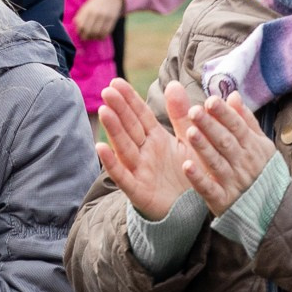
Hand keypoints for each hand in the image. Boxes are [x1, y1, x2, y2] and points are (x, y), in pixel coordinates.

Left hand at [73, 0, 126, 41]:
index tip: (80, 33)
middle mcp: (96, 13)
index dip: (79, 32)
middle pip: (88, 30)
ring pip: (97, 33)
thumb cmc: (97, 2)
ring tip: (92, 37)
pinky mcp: (112, 19)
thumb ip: (81, 16)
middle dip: (85, 36)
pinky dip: (101, 37)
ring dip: (93, 37)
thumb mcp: (87, 6)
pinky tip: (99, 36)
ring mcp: (105, 16)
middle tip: (85, 37)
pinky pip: (106, 32)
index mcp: (87, 9)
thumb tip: (77, 28)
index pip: (81, 25)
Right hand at [96, 79, 193, 221]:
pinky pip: (123, 175)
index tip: (116, 82)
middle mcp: (144, 152)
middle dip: (119, 109)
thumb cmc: (187, 173)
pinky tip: (101, 148)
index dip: (129, 99)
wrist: (191, 210)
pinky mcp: (138, 190)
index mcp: (156, 139)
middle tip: (107, 91)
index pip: (140, 115)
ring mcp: (139, 170)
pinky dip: (112, 162)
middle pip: (129, 127)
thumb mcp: (187, 140)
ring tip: (105, 111)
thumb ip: (180, 113)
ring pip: (124, 146)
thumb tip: (173, 83)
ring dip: (114, 130)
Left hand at [178, 90, 271, 216]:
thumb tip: (233, 95)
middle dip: (210, 126)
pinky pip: (209, 189)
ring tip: (189, 132)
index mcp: (252, 147)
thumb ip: (245, 121)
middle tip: (193, 110)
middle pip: (225, 142)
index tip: (211, 100)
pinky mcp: (223, 200)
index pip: (237, 127)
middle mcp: (243, 163)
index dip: (225, 114)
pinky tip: (186, 166)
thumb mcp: (260, 145)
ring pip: (216, 162)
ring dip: (203, 148)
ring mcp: (233, 182)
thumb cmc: (262, 171)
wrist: (273, 209)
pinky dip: (199, 178)